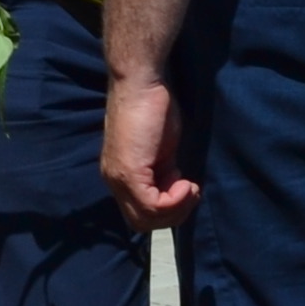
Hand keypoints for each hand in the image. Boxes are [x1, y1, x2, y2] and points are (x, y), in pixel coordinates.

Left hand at [103, 72, 197, 229]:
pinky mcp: (129, 172)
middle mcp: (115, 180)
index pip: (140, 214)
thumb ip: (163, 172)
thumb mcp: (162, 149)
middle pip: (141, 222)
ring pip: (146, 218)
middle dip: (173, 215)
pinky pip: (152, 205)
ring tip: (190, 187)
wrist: (141, 83)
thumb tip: (176, 189)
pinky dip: (175, 200)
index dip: (167, 211)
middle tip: (190, 192)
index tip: (184, 186)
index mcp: (121, 176)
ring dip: (176, 209)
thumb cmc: (154, 108)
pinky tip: (186, 182)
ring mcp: (119, 178)